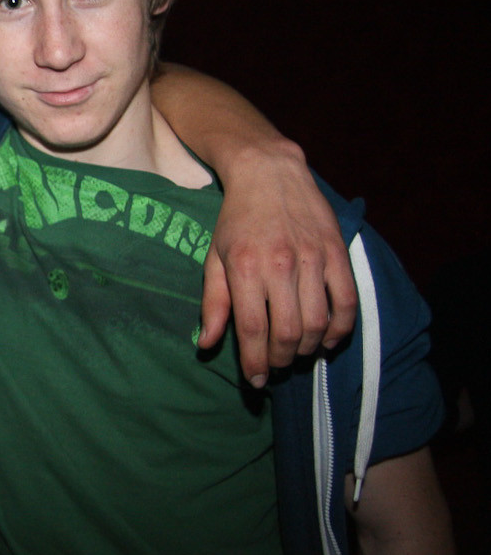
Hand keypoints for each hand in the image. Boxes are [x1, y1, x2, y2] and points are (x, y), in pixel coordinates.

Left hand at [199, 142, 357, 384]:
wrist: (270, 173)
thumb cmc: (235, 219)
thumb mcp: (214, 258)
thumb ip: (213, 303)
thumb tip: (207, 345)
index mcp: (245, 267)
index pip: (252, 328)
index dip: (255, 361)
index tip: (257, 381)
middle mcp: (280, 265)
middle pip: (288, 332)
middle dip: (282, 359)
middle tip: (276, 366)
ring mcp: (312, 258)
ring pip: (318, 322)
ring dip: (308, 348)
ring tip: (297, 353)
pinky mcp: (336, 252)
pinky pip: (347, 301)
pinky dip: (341, 328)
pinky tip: (328, 340)